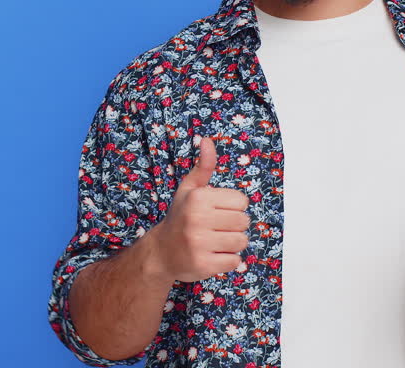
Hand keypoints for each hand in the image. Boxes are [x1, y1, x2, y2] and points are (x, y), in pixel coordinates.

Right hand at [145, 137, 250, 282]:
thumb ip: (203, 166)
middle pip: (244, 222)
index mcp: (198, 198)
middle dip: (233, 226)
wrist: (160, 253)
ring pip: (241, 242)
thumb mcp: (189, 189)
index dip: (232, 207)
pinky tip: (212, 255)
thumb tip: (207, 139)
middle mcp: (197, 219)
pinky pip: (235, 261)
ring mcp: (199, 244)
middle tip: (215, 228)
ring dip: (232, 244)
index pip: (242, 201)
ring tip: (214, 242)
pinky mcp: (203, 265)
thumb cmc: (180, 217)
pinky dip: (227, 260)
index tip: (216, 211)